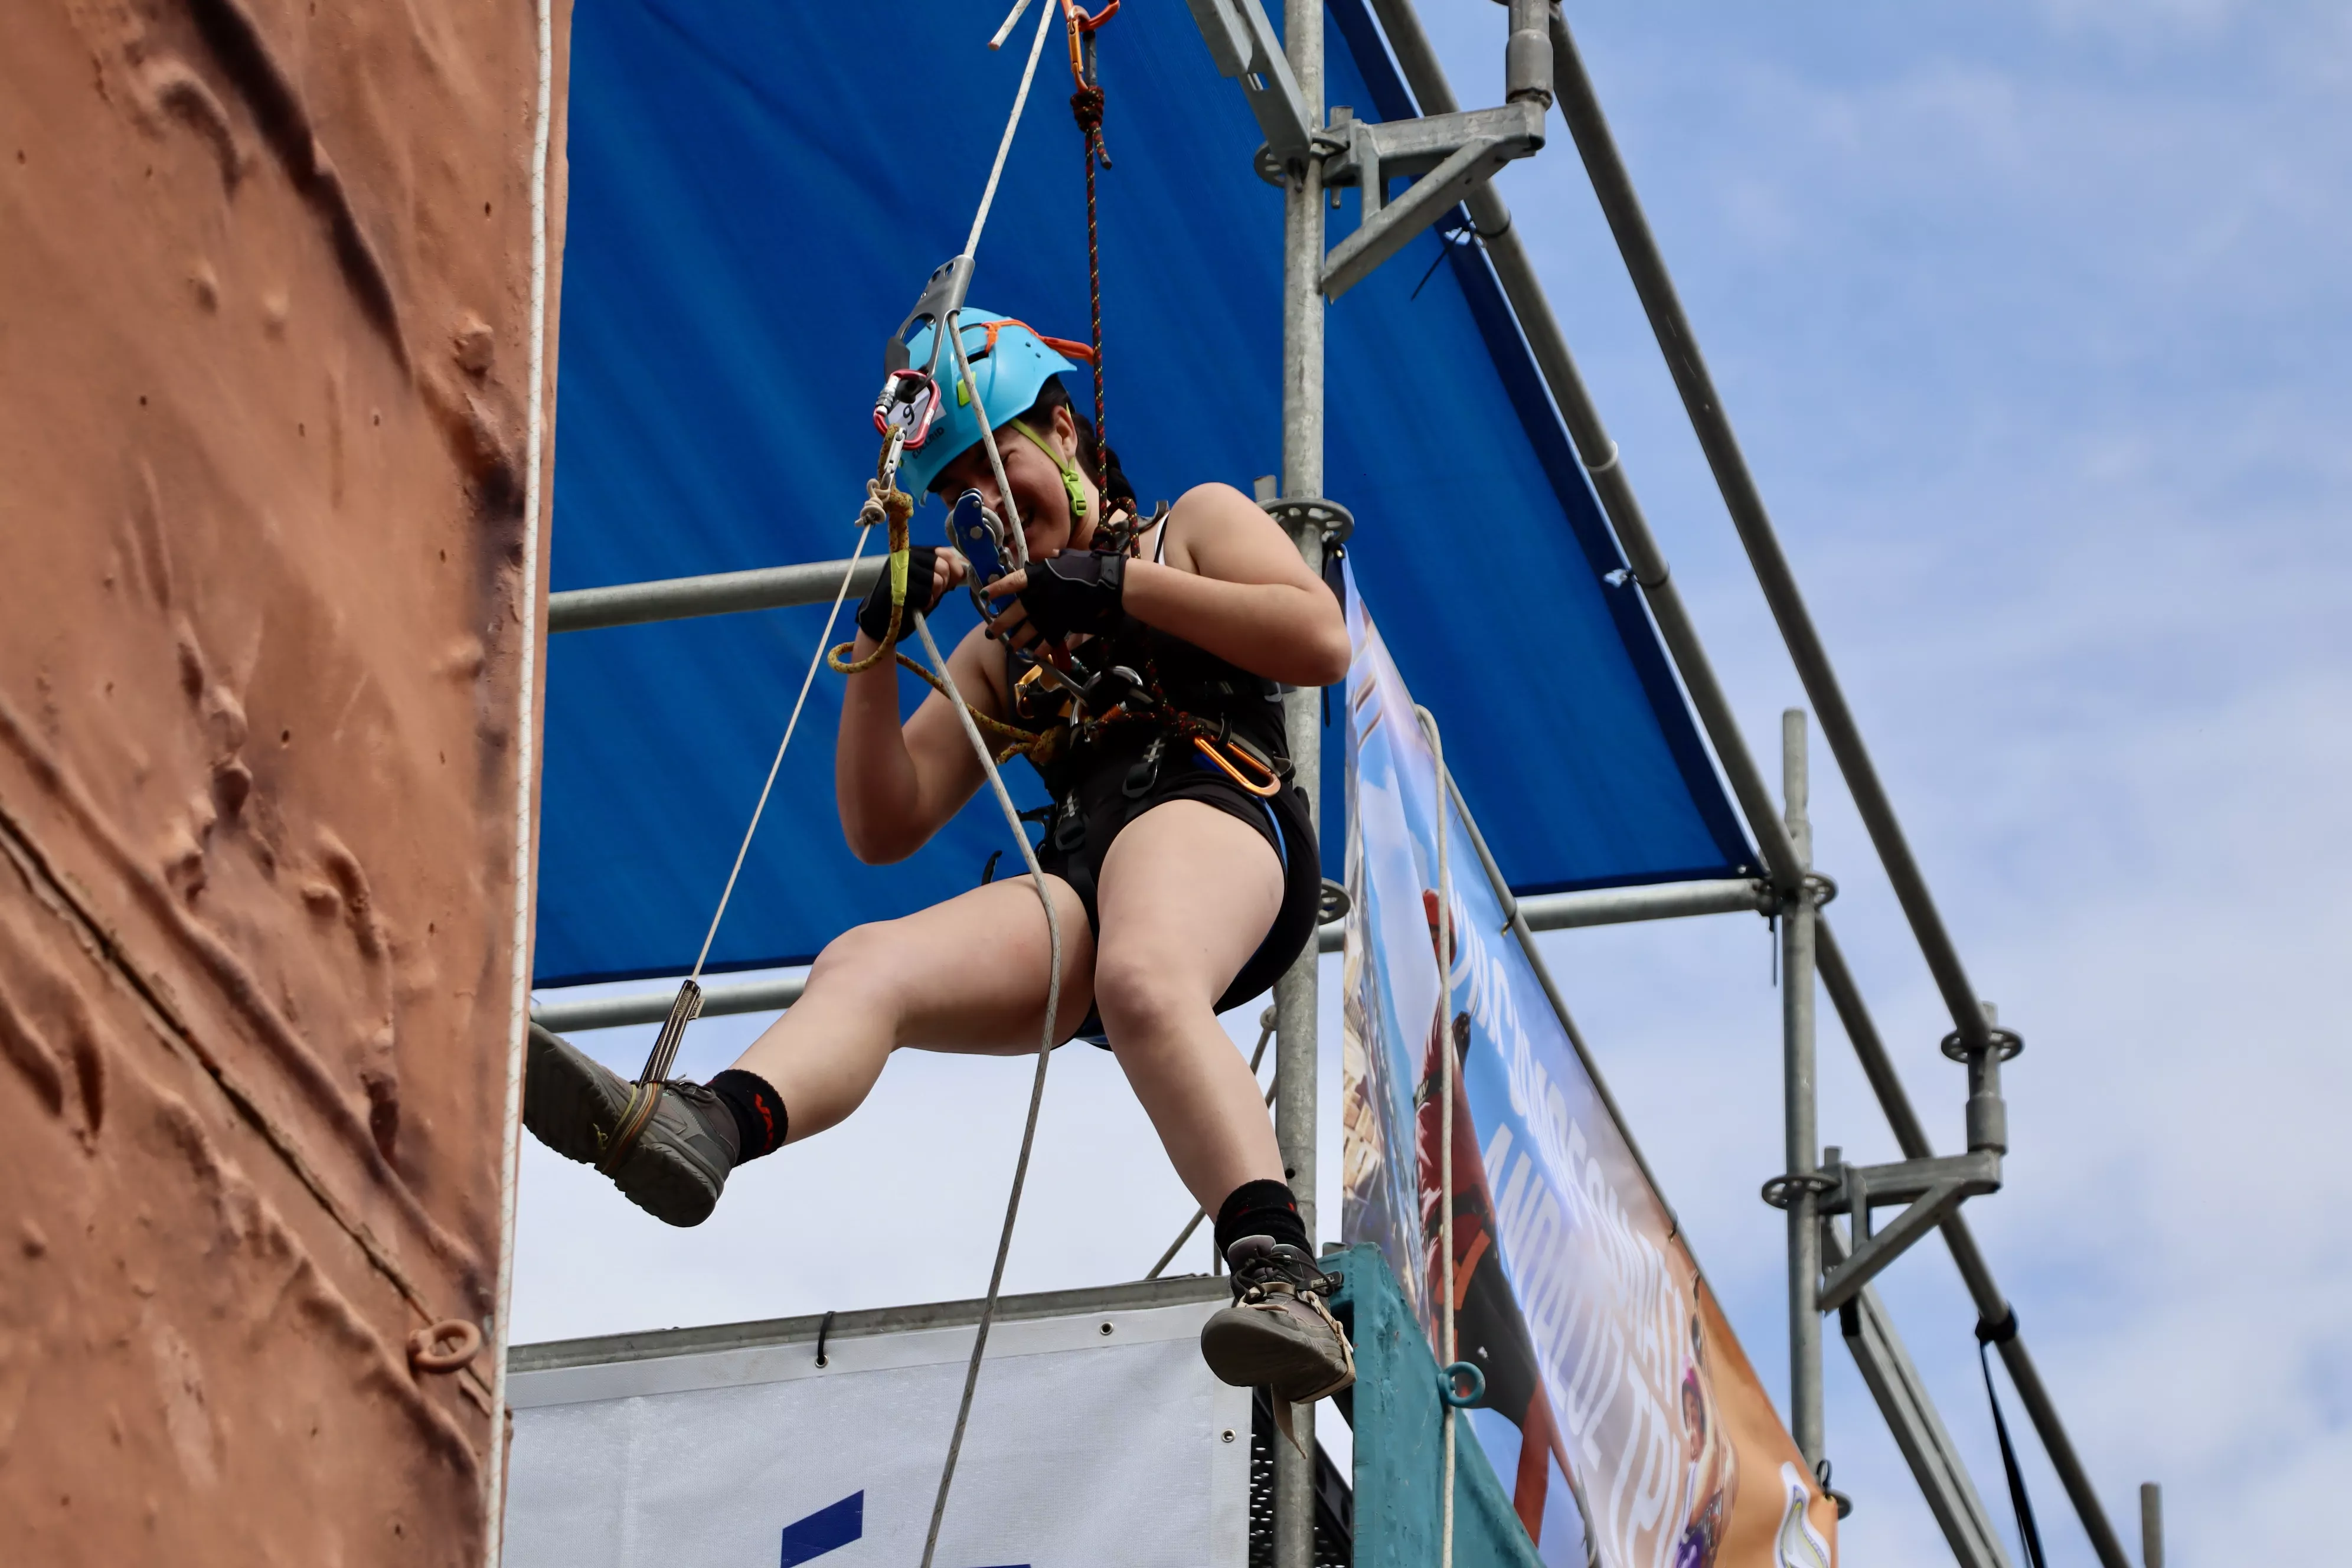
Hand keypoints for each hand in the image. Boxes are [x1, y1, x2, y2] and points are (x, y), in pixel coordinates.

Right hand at [855, 545, 966, 642]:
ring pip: (936, 579)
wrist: (881, 622)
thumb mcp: (930, 587)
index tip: (954, 582)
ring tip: (925, 601)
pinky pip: (925, 593)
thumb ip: (945, 577)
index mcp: (916, 553)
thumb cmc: (908, 604)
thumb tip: (966, 568)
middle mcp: (906, 555)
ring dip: (935, 595)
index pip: (943, 552)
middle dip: (945, 584)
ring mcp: (900, 568)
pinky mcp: (896, 584)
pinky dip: (926, 603)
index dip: (956, 567)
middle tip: (935, 595)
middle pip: (942, 565)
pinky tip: (918, 606)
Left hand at [990, 550, 1126, 647]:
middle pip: (1013, 612)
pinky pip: (1048, 640)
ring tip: (1010, 646)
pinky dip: (1041, 648)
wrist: (1108, 582)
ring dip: (1017, 640)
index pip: (1010, 583)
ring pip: (1027, 630)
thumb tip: (1051, 556)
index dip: (995, 590)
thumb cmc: (1089, 567)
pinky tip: (1035, 654)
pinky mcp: (1062, 625)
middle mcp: (1038, 595)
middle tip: (991, 631)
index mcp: (1037, 576)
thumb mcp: (1068, 558)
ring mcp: (1049, 612)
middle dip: (1000, 623)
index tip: (984, 596)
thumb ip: (1055, 559)